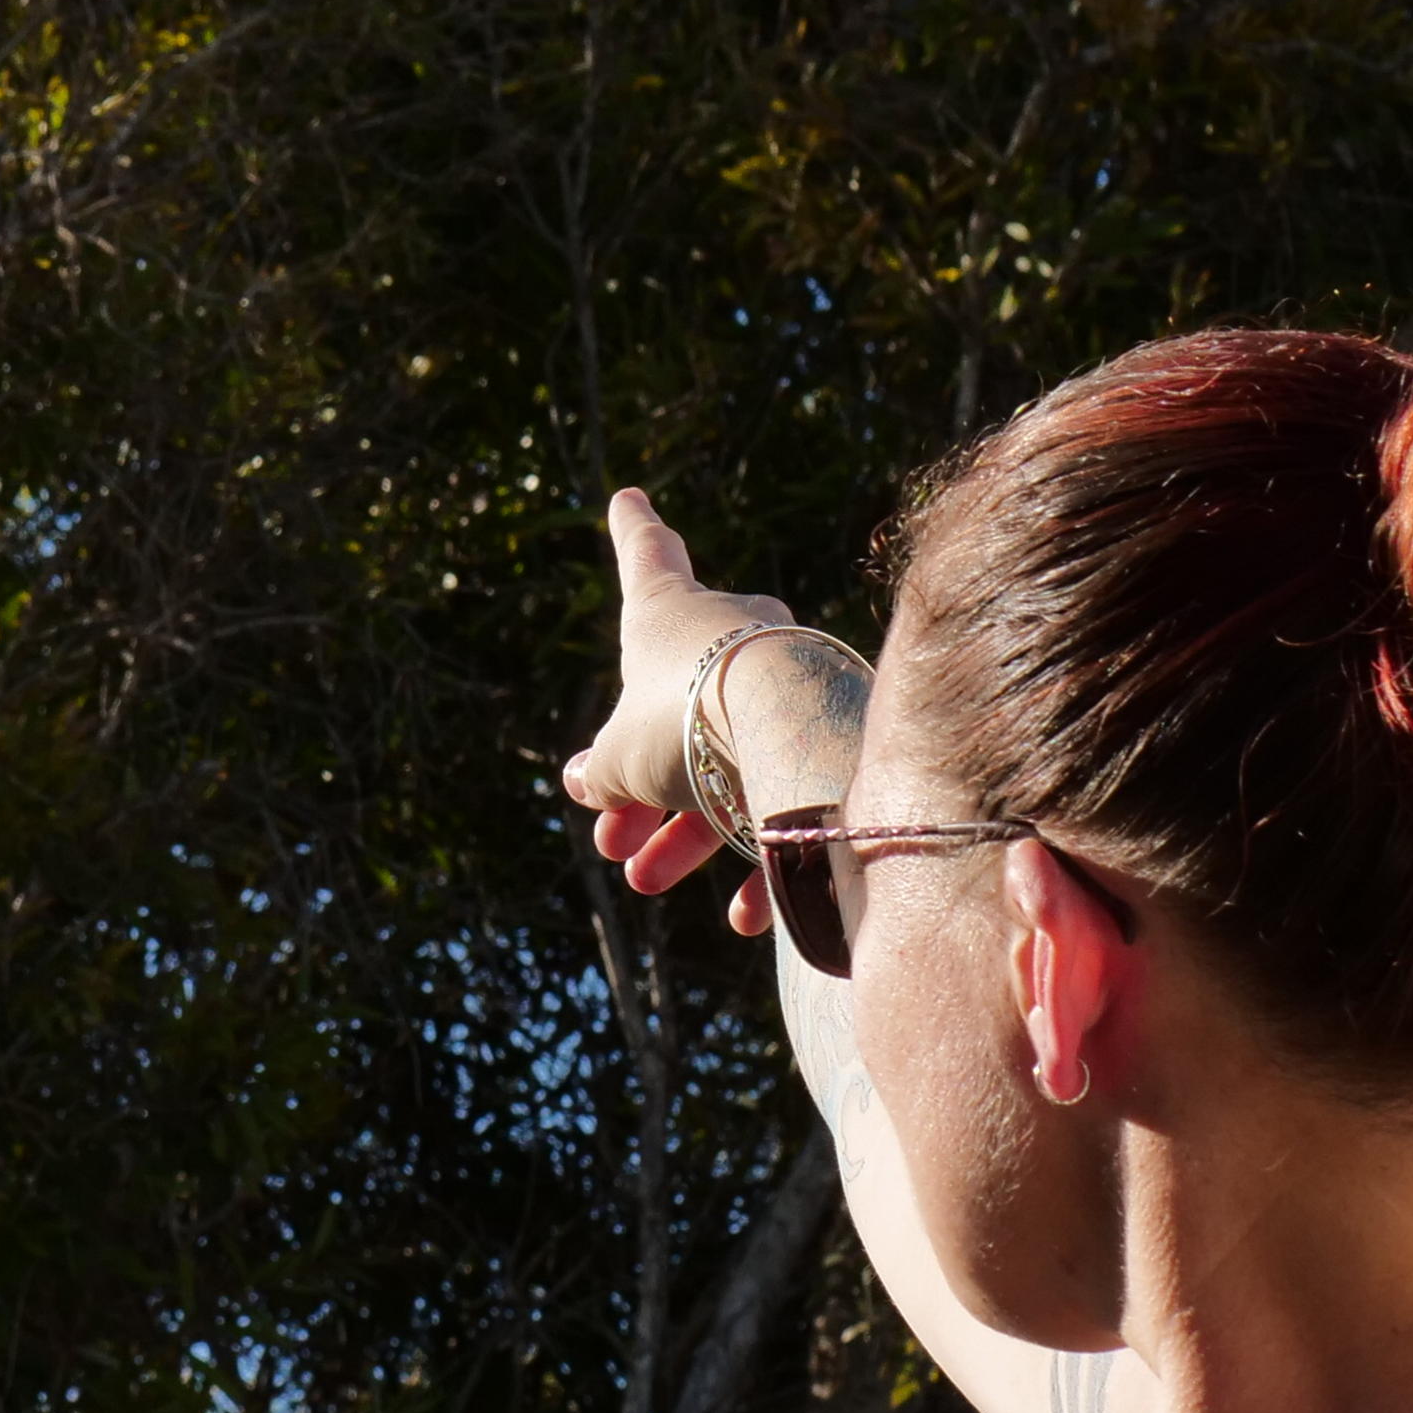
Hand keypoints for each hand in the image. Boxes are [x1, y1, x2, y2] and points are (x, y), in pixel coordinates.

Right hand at [561, 487, 787, 930]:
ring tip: (649, 882)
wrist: (788, 732)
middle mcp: (732, 635)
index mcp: (669, 615)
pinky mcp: (832, 730)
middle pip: (679, 703)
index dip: (631, 531)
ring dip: (686, 830)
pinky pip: (788, 794)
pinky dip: (764, 853)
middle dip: (642, 783)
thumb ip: (601, 770)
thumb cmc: (685, 720)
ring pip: (728, 758)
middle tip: (613, 842)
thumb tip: (581, 782)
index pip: (644, 555)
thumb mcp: (621, 754)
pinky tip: (746, 915)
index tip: (628, 497)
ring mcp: (783, 680)